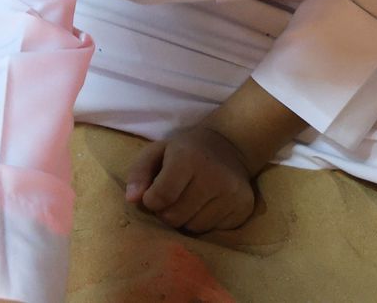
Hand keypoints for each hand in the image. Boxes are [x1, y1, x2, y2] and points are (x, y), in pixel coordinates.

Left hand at [126, 125, 255, 232]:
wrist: (229, 147)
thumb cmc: (184, 151)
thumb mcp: (156, 152)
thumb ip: (139, 174)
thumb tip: (132, 199)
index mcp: (187, 158)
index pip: (161, 197)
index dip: (150, 201)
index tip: (152, 196)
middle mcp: (213, 177)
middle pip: (175, 216)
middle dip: (165, 212)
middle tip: (171, 198)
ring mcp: (232, 195)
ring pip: (193, 227)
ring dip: (184, 218)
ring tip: (188, 200)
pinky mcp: (244, 209)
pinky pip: (213, 230)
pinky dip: (203, 222)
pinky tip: (206, 204)